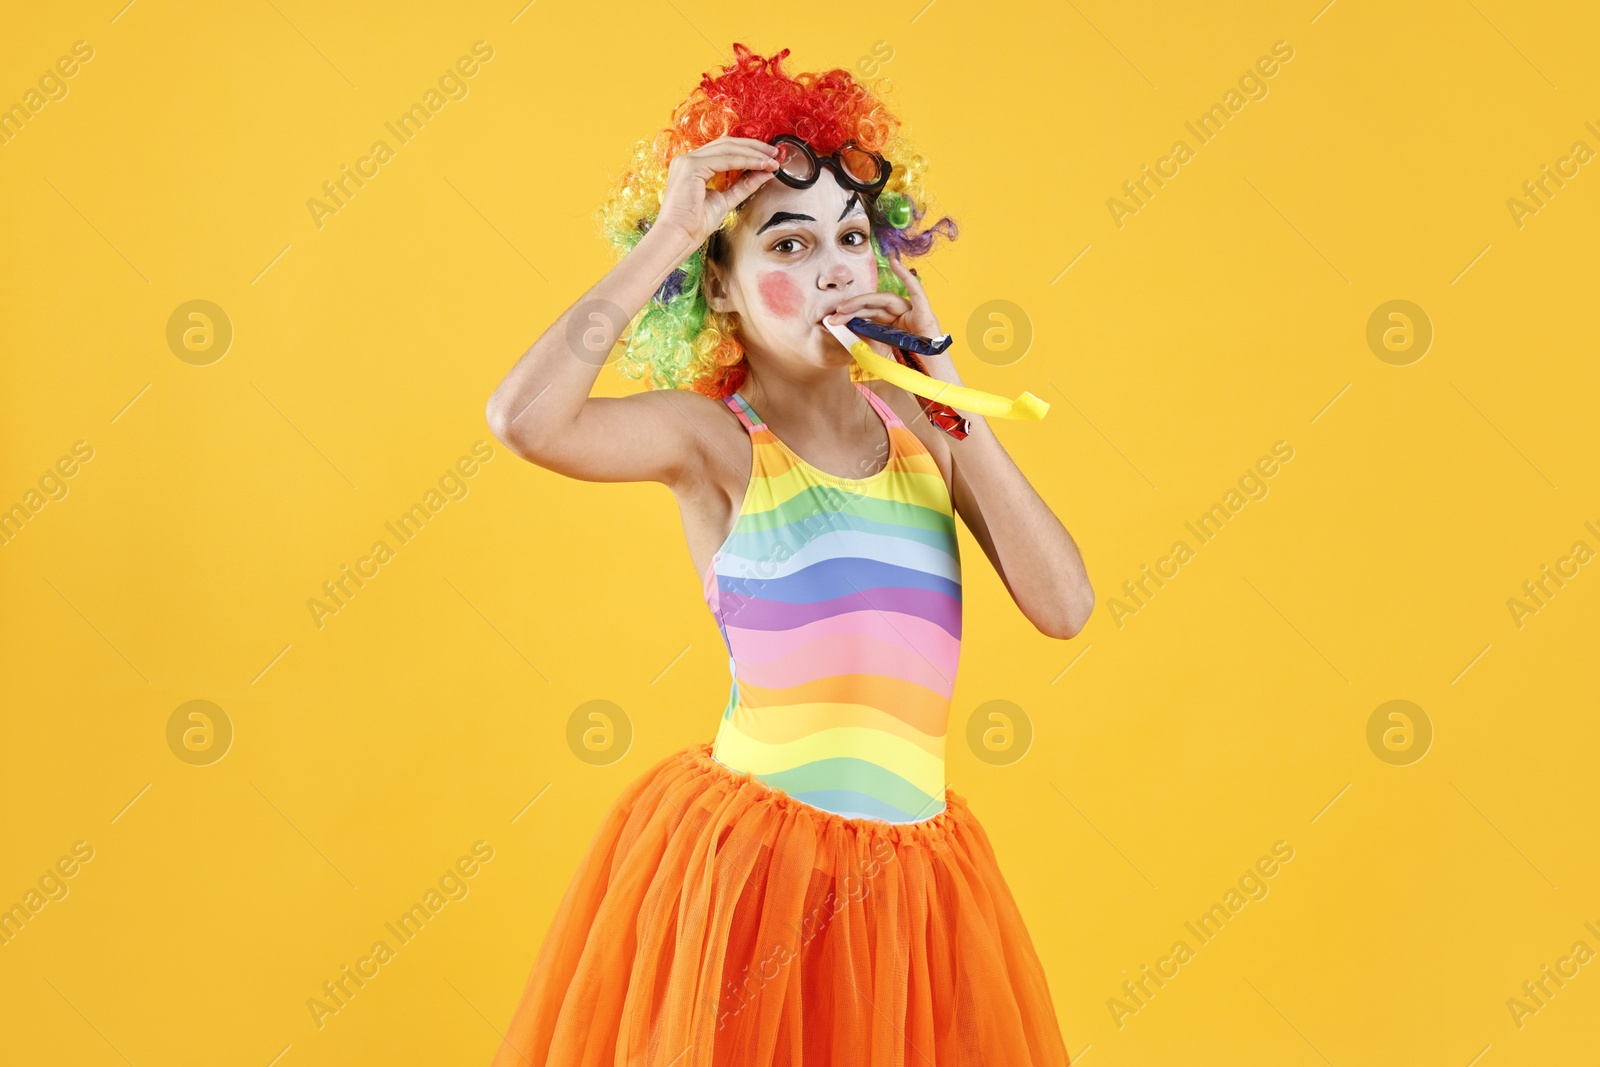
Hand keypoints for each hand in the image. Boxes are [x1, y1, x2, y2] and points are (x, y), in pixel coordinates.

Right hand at [650, 135, 779, 248]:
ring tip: (772, 160)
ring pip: (728, 149)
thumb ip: (742, 186)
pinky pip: (725, 159)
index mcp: (692, 166)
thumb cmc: (694, 225)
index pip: (724, 150)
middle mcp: (688, 159)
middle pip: (727, 144)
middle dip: (754, 147)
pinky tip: (761, 165)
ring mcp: (688, 161)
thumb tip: (764, 173)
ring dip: (753, 153)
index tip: (768, 157)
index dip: (748, 151)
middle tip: (775, 154)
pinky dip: (746, 161)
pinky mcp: (691, 167)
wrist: (678, 237)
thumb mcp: (725, 201)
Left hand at [824, 253, 956, 372]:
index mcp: (892, 325)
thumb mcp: (880, 353)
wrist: (930, 381)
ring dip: (863, 302)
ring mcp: (914, 313)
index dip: (850, 314)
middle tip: (833, 315)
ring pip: (886, 300)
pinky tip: (895, 263)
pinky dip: (907, 276)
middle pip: (874, 306)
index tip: (831, 320)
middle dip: (852, 309)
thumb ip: (865, 342)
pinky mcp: (925, 315)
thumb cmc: (909, 370)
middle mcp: (902, 315)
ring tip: (844, 308)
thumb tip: (844, 332)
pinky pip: (917, 291)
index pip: (868, 314)